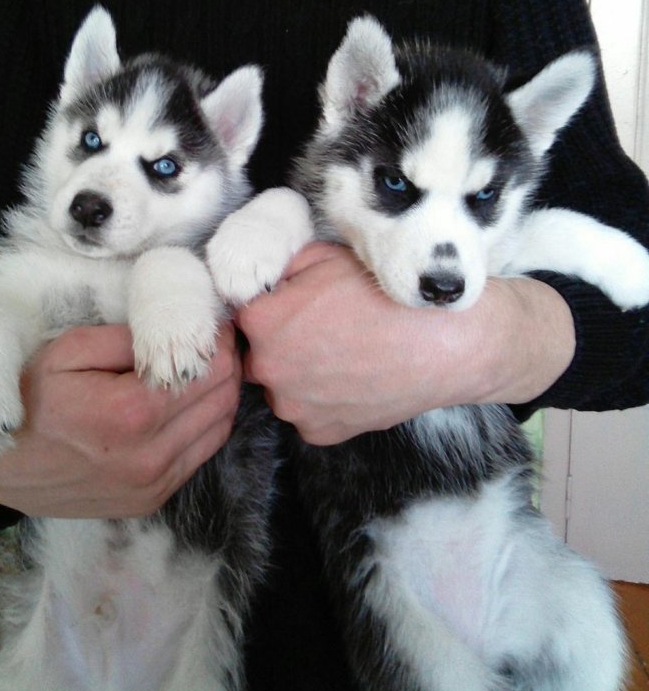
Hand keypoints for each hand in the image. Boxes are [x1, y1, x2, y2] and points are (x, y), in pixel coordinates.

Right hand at [0, 322, 240, 517]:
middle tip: (211, 342)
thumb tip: (182, 330)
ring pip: (221, 428)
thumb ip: (131, 339)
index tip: (214, 322)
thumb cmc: (28, 400)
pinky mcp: (152, 500)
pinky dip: (205, 425)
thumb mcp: (68, 352)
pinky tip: (187, 407)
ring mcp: (155, 484)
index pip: (211, 369)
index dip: (220, 340)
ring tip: (202, 371)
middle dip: (226, 363)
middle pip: (224, 398)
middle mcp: (152, 456)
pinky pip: (201, 454)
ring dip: (221, 395)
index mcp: (132, 414)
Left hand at [235, 243, 574, 444]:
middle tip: (324, 331)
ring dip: (301, 375)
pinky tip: (353, 382)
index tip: (297, 305)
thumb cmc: (388, 296)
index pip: (245, 314)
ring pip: (284, 387)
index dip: (272, 306)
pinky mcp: (321, 433)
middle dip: (282, 342)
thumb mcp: (329, 257)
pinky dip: (324, 401)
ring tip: (343, 357)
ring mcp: (296, 407)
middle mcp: (269, 370)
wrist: (445, 344)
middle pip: (261, 354)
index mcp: (263, 323)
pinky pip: (310, 414)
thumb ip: (285, 266)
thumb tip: (266, 278)